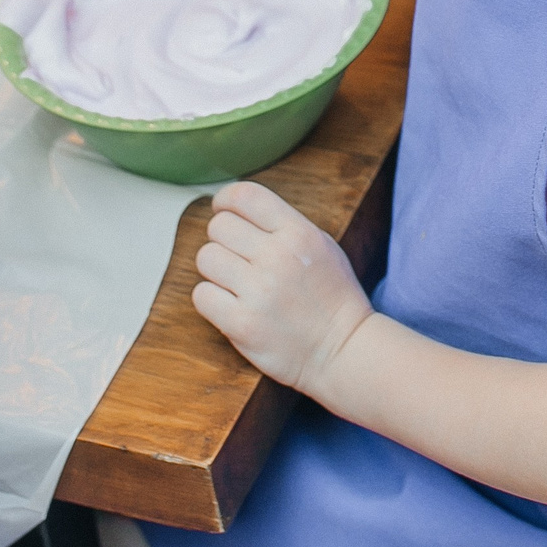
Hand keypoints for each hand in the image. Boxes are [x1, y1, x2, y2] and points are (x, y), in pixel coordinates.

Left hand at [191, 181, 371, 396]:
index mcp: (298, 233)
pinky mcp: (241, 324)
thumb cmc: (333, 298)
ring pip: (206, 258)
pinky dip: (212, 299)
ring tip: (236, 282)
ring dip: (216, 270)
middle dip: (223, 239)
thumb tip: (237, 209)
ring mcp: (258, 291)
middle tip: (237, 257)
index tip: (221, 208)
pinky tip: (231, 304)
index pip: (246, 196)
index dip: (225, 199)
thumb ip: (283, 225)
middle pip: (219, 226)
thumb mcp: (321, 245)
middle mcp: (277, 257)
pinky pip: (202, 295)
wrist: (344, 350)